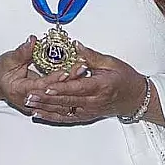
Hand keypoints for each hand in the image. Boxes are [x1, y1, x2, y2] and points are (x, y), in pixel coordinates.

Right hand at [0, 36, 73, 116]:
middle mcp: (29, 101)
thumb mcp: (8, 59)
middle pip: (53, 95)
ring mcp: (36, 106)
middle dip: (69, 82)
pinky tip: (80, 86)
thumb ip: (22, 52)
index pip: (40, 86)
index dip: (54, 79)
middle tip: (81, 68)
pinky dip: (69, 94)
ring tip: (84, 73)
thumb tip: (32, 41)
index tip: (66, 70)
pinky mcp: (42, 105)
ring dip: (71, 88)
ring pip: (58, 101)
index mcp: (19, 91)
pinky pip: (58, 103)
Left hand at [24, 41, 149, 125]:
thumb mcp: (111, 62)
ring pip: (64, 111)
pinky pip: (67, 118)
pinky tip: (39, 114)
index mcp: (100, 86)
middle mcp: (93, 101)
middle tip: (29, 94)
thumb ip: (91, 56)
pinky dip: (52, 117)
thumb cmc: (125, 79)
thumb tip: (76, 46)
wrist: (136, 98)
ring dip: (45, 108)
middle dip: (46, 98)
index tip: (46, 85)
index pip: (76, 87)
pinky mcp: (86, 116)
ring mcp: (89, 111)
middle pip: (66, 101)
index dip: (60, 87)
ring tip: (29, 103)